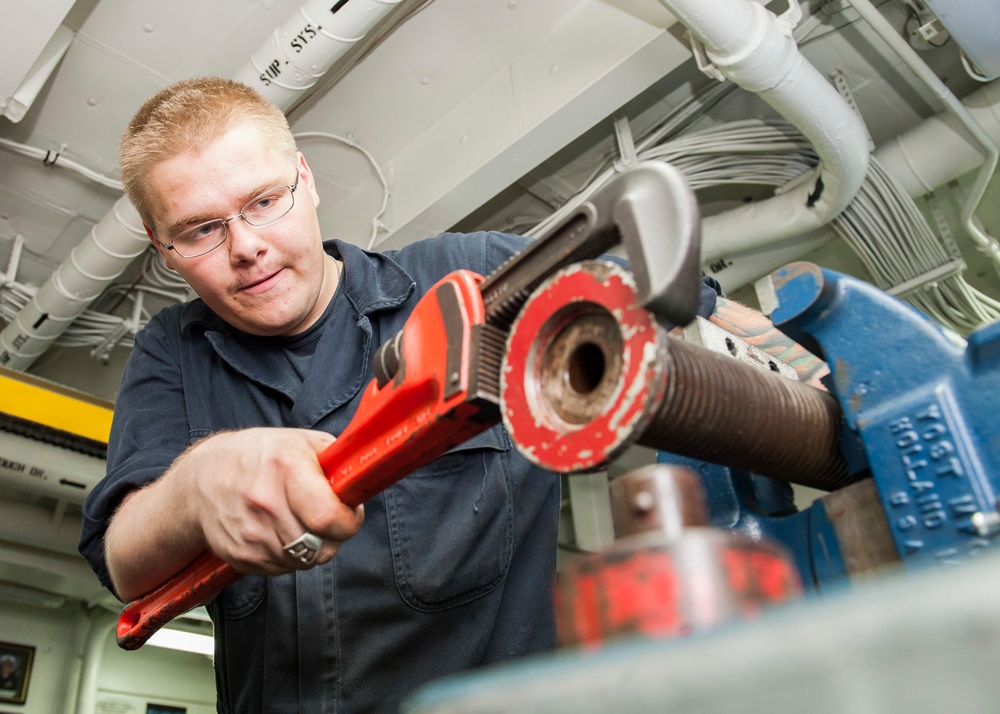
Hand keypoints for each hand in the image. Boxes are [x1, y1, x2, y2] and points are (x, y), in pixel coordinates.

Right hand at [181, 427, 364, 573]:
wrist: (203, 477)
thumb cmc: (261, 456)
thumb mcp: (302, 442)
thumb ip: (336, 462)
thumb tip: (360, 484)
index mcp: (286, 467)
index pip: (329, 517)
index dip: (348, 522)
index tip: (349, 514)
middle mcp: (265, 502)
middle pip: (321, 547)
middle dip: (332, 536)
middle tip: (325, 518)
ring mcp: (250, 533)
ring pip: (304, 562)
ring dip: (310, 547)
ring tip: (297, 520)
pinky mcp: (240, 555)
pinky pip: (282, 569)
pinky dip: (287, 556)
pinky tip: (277, 530)